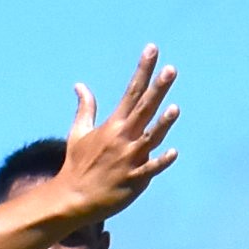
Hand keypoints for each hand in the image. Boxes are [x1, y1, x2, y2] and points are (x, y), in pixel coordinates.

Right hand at [48, 49, 180, 222]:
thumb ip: (85, 108)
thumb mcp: (79, 132)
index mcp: (113, 125)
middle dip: (157, 89)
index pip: (132, 91)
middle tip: (171, 70)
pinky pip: (150, 169)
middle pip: (144, 109)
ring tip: (175, 108)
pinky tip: (173, 153)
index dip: (143, 70)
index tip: (152, 50)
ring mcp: (129, 159)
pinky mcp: (134, 180)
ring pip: (150, 138)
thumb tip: (80, 85)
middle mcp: (123, 138)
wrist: (73, 198)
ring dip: (162, 124)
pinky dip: (160, 162)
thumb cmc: (77, 164)